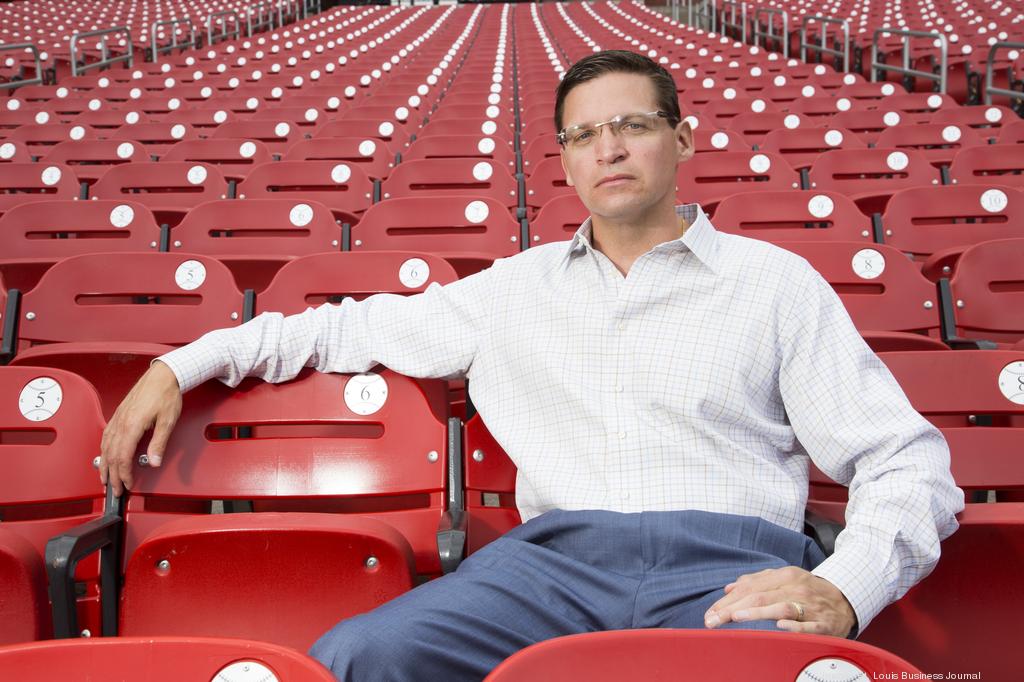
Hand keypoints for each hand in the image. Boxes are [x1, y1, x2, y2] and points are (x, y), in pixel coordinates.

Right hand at [99, 361, 181, 496]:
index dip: (124, 474)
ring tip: (105, 478)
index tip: (127, 485)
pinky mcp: (119, 414)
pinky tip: (105, 455)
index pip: (122, 457)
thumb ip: (159, 444)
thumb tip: (153, 463)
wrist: (163, 374)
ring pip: (105, 446)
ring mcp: (117, 418)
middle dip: (112, 476)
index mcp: (131, 425)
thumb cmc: (166, 394)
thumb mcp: (168, 421)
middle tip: (115, 490)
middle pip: (111, 455)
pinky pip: (106, 436)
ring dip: (104, 465)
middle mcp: (121, 422)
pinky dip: (104, 450)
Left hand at [703, 566, 855, 636]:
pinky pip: (809, 625)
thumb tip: (728, 588)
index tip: (709, 613)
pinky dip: (795, 625)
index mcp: (785, 576)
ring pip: (781, 607)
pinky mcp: (825, 623)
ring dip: (757, 612)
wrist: (847, 599)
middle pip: (760, 596)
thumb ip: (756, 581)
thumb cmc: (809, 590)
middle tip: (713, 621)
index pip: (750, 587)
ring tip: (736, 617)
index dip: (727, 601)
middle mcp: (796, 588)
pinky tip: (780, 626)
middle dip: (733, 609)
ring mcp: (811, 605)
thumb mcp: (784, 579)